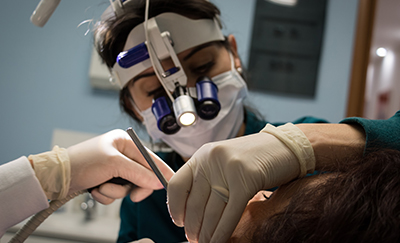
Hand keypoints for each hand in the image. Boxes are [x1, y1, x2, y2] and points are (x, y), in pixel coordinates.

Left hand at [67, 129, 173, 203]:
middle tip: (133, 196)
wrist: (55, 177)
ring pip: (128, 186)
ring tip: (101, 187)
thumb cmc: (82, 162)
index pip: (149, 157)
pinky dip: (107, 195)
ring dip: (115, 192)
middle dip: (133, 186)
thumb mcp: (114, 164)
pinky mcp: (106, 179)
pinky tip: (95, 189)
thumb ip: (139, 172)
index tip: (171, 182)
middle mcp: (120, 153)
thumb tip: (158, 181)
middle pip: (141, 174)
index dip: (160, 171)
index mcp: (124, 142)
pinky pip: (116, 192)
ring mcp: (113, 168)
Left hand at [167, 123, 314, 242]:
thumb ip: (207, 179)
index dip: (175, 207)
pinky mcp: (246, 179)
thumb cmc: (254, 158)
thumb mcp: (223, 162)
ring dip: (207, 233)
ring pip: (212, 211)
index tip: (179, 221)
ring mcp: (228, 168)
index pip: (176, 185)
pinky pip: (230, 213)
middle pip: (194, 202)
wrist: (285, 147)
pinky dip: (222, 232)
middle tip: (195, 239)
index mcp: (202, 155)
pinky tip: (218, 242)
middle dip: (193, 227)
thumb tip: (191, 210)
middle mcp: (211, 159)